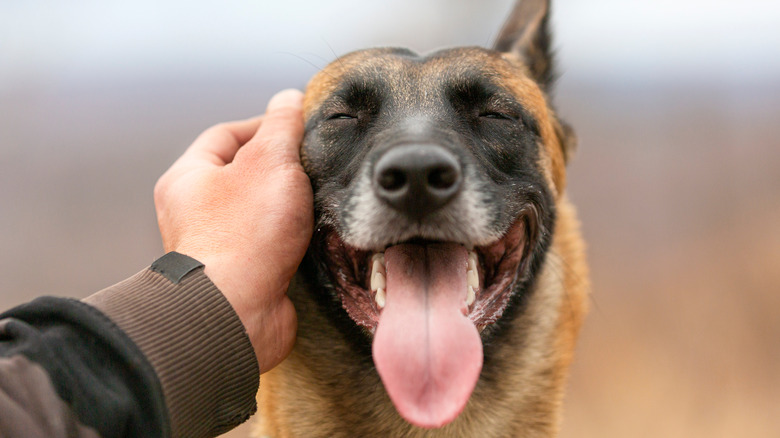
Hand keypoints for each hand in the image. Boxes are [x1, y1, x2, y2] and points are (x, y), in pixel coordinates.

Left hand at [153, 89, 311, 372]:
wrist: (236, 313)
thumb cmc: (245, 235)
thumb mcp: (270, 162)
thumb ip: (282, 125)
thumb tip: (289, 98)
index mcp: (189, 178)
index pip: (227, 134)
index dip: (265, 125)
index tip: (300, 127)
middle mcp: (195, 212)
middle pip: (244, 174)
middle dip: (282, 169)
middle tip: (314, 166)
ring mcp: (218, 246)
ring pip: (260, 212)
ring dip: (290, 207)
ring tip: (318, 201)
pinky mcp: (242, 275)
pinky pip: (270, 246)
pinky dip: (293, 239)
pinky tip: (315, 237)